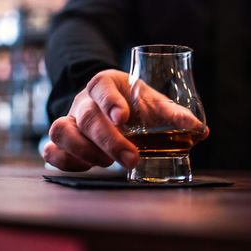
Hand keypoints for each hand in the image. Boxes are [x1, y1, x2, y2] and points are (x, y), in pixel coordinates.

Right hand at [43, 69, 207, 170]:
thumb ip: (174, 115)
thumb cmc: (133, 102)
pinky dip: (64, 161)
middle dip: (109, 141)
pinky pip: (50, 149)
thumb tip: (200, 130)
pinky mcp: (61, 139)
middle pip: (87, 117)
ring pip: (61, 131)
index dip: (110, 102)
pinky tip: (86, 166)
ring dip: (84, 152)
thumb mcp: (152, 102)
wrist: (110, 104)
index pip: (103, 88)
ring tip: (108, 163)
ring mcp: (69, 119)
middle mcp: (84, 100)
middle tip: (131, 159)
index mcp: (105, 84)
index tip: (124, 118)